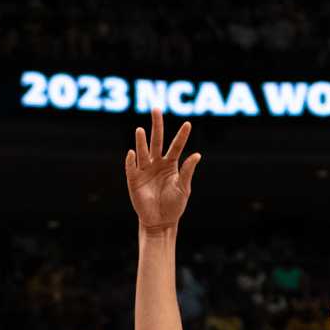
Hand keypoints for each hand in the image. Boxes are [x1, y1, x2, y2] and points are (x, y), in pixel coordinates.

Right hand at [125, 107, 199, 232]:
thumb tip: (197, 155)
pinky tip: (132, 152)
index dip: (182, 135)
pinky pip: (132, 168)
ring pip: (143, 151)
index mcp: (171, 164)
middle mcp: (157, 163)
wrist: (161, 221)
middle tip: (156, 109)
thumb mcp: (184, 188)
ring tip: (140, 130)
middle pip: (156, 141)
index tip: (188, 124)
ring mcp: (145, 170)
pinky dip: (131, 161)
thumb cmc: (174, 204)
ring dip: (141, 141)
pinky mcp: (134, 180)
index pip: (176, 146)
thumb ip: (188, 171)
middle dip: (156, 125)